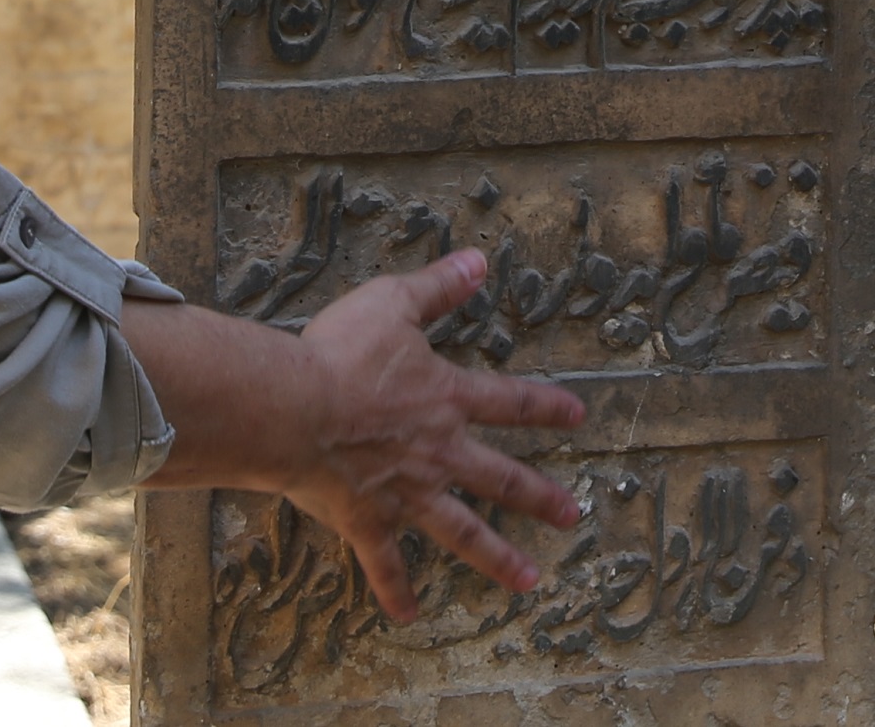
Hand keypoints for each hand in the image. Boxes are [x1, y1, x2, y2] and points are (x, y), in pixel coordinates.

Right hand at [262, 254, 588, 618]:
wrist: (295, 408)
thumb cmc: (339, 352)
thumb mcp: (394, 303)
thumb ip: (439, 286)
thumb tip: (479, 259)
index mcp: (447, 400)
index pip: (510, 403)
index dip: (546, 407)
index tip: (578, 417)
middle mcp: (438, 453)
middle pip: (501, 479)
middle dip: (541, 498)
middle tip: (573, 517)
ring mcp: (407, 493)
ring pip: (462, 532)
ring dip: (497, 557)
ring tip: (529, 581)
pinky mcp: (368, 521)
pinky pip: (385, 564)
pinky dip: (397, 590)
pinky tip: (409, 616)